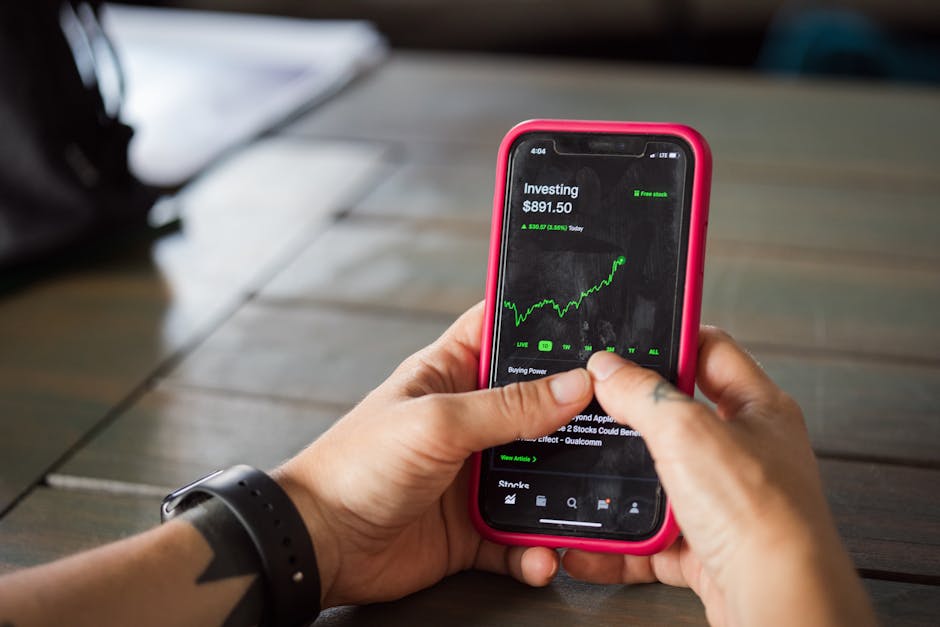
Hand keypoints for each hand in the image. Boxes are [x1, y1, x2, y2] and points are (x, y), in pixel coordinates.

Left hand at [275, 303, 592, 606]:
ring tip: (589, 503)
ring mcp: (474, 474)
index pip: (503, 330)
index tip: (594, 323)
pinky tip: (542, 558)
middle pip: (538, 406)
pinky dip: (536, 551)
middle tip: (617, 419)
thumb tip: (573, 386)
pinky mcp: (474, 526)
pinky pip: (520, 537)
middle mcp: (469, 420)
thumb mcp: (436, 422)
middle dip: (574, 415)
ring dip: (564, 493)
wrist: (321, 545)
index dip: (543, 322)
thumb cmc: (356, 466)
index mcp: (451, 374)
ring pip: (540, 476)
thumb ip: (507, 406)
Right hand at [563, 327, 874, 625]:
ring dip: (621, 485)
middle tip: (597, 406)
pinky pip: (651, 536)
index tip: (630, 338)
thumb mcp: (688, 432)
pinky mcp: (705, 545)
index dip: (672, 338)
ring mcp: (724, 500)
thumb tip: (609, 369)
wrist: (774, 601)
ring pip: (659, 480)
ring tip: (588, 475)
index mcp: (757, 407)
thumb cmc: (761, 515)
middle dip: (633, 419)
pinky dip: (619, 542)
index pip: (711, 350)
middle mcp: (744, 451)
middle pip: (677, 419)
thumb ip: (644, 394)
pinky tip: (593, 542)